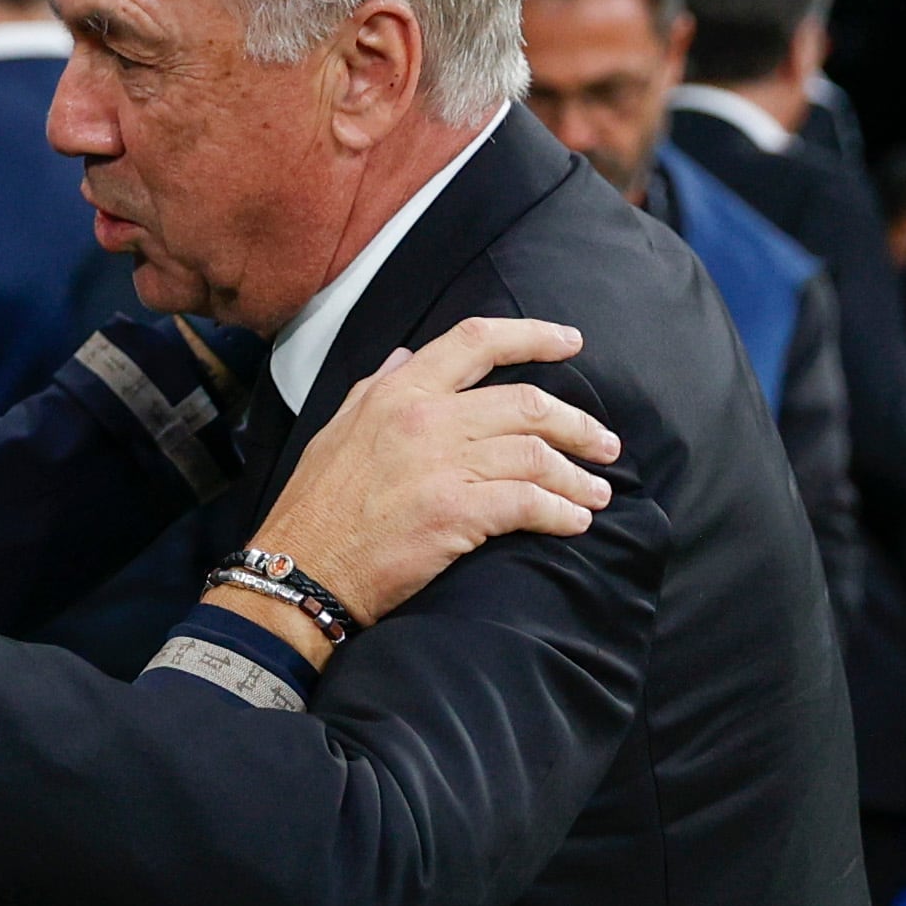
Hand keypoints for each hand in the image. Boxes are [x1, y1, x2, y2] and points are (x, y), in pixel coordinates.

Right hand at [229, 318, 619, 659]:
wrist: (300, 569)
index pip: (476, 341)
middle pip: (526, 402)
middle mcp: (424, 417)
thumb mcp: (337, 428)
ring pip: (534, 453)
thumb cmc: (316, 505)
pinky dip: (560, 512)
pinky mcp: (454, 512)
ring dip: (576, 475)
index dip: (533, 336)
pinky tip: (573, 522)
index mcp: (398, 391)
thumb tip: (407, 355)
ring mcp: (441, 464)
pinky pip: (527, 503)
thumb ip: (377, 386)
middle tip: (604, 444)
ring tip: (595, 494)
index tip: (571, 342)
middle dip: (577, 423)